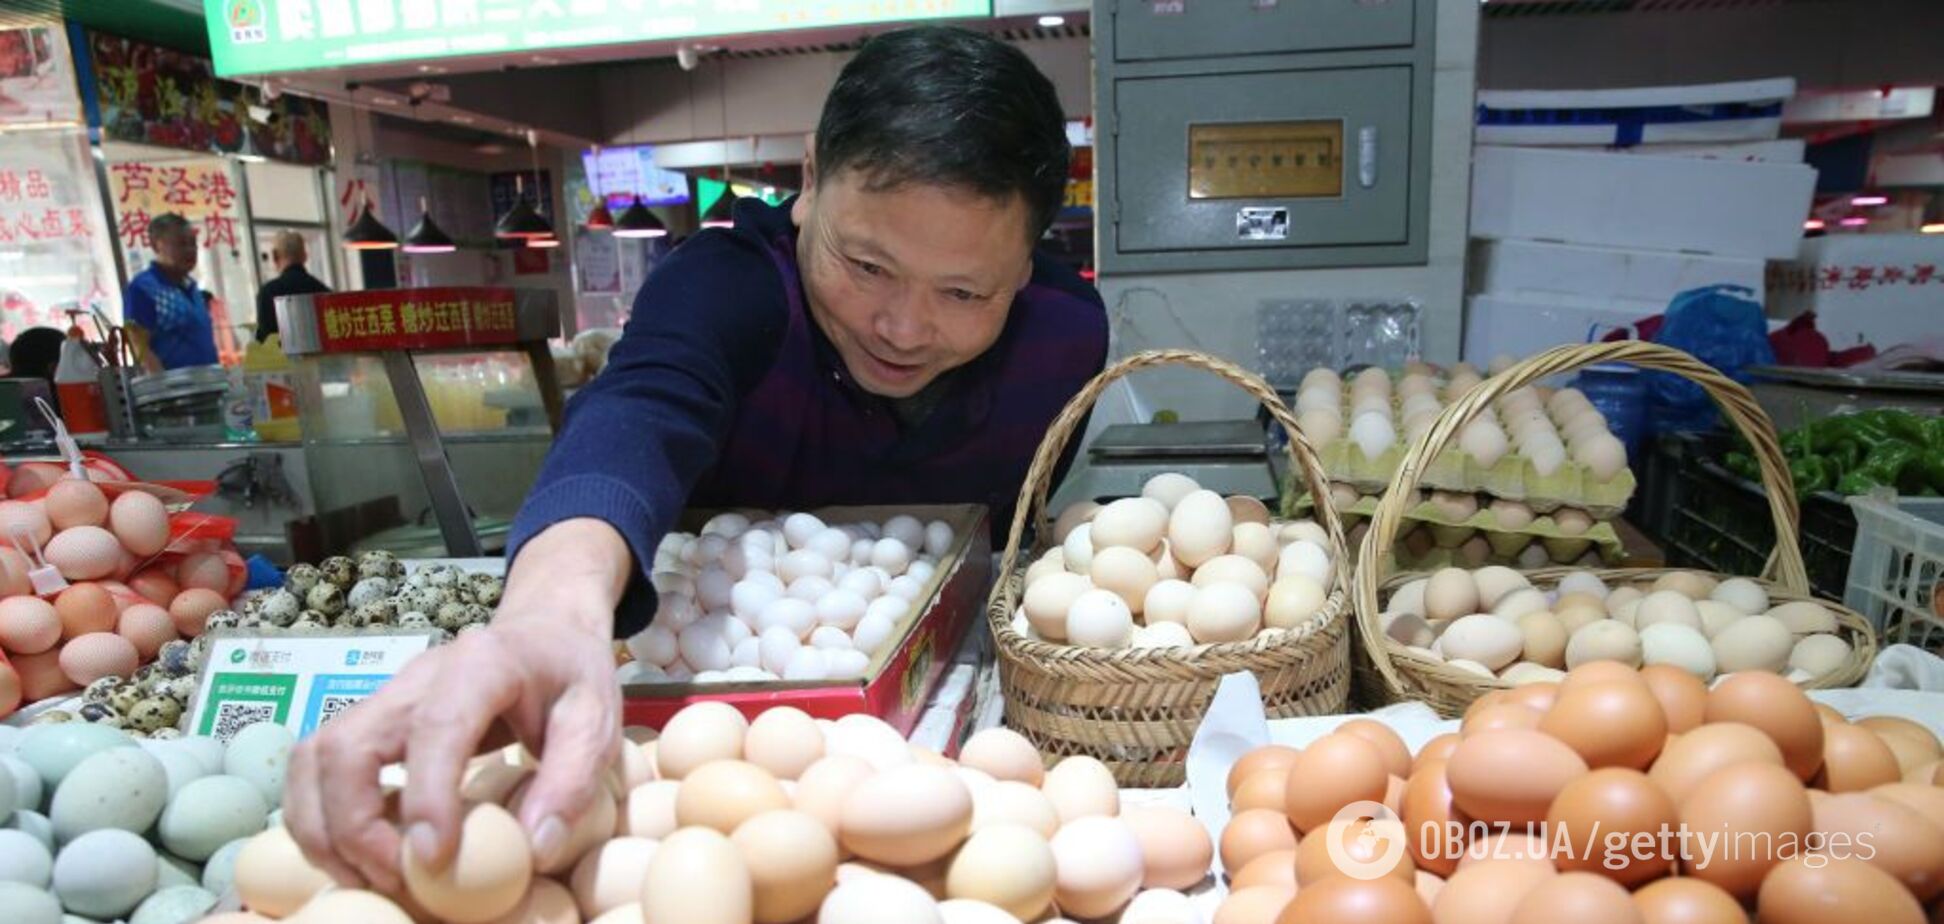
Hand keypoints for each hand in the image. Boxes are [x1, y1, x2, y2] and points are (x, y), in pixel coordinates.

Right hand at [284, 519, 632, 890]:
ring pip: (314, 759)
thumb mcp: (597, 722)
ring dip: (324, 828)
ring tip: (370, 877)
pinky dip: (321, 818)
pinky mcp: (370, 720)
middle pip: (344, 746)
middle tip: (397, 880)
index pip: (435, 728)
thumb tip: (534, 849)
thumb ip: (572, 781)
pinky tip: (362, 854)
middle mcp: (415, 677)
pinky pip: (317, 769)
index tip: (432, 861)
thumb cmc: (571, 677)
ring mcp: (384, 697)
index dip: (424, 797)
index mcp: (480, 666)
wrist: (545, 633)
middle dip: (354, 826)